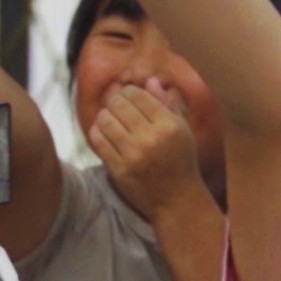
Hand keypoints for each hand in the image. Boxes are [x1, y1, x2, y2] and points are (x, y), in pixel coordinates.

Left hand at [88, 77, 207, 220]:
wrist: (176, 199)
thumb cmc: (182, 161)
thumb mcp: (182, 129)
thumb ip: (168, 103)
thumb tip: (150, 80)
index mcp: (169, 124)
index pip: (139, 95)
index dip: (129, 90)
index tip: (127, 94)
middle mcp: (151, 137)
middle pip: (120, 104)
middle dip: (114, 100)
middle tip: (115, 103)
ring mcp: (133, 154)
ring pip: (106, 120)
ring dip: (104, 114)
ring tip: (109, 117)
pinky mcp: (118, 169)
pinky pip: (99, 141)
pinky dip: (97, 132)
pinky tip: (103, 131)